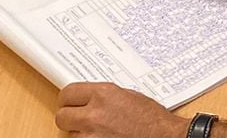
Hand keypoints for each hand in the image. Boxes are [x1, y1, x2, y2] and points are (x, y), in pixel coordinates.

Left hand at [54, 83, 181, 137]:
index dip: (67, 99)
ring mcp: (93, 137)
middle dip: (69, 118)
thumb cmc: (152, 120)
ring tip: (97, 132)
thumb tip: (89, 98)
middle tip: (78, 119)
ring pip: (71, 136)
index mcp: (103, 94)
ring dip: (81, 134)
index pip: (68, 93)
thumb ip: (104, 96)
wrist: (164, 137)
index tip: (69, 102)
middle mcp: (95, 115)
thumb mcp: (127, 96)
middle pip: (62, 117)